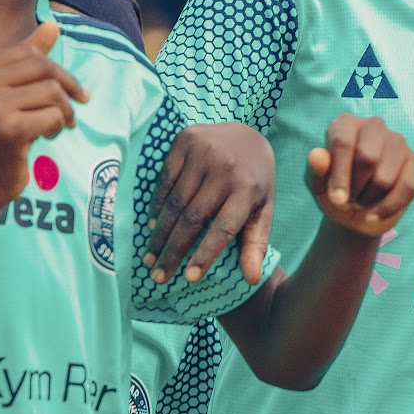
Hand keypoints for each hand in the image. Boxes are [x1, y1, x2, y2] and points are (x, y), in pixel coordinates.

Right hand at [0, 22, 87, 212]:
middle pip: (43, 68)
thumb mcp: (9, 94)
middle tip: (75, 108)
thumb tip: (52, 24)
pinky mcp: (7, 130)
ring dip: (65, 111)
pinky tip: (49, 138)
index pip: (30, 53)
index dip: (56, 71)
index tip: (70, 91)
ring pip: (52, 92)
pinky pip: (53, 115)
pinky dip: (59, 126)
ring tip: (60, 125)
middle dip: (67, 87)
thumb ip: (28, 58)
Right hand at [143, 123, 275, 284]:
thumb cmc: (255, 181)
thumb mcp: (262, 209)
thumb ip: (256, 243)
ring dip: (160, 234)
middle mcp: (225, 169)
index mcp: (248, 189)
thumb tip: (251, 279)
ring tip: (150, 258)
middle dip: (173, 251)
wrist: (247, 134)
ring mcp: (203, 153)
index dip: (205, 254)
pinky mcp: (184, 141)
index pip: (223, 228)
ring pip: (175, 202)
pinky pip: (165, 181)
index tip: (189, 278)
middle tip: (159, 275)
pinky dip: (158, 206)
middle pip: (192, 219)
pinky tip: (153, 226)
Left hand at [304, 114, 413, 236]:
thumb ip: (316, 171)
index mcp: (345, 124)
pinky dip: (389, 207)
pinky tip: (375, 214)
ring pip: (385, 177)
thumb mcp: (318, 187)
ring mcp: (398, 141)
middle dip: (356, 187)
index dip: (340, 174)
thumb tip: (316, 156)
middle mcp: (373, 125)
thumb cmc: (335, 192)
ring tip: (362, 200)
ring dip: (370, 198)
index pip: (344, 142)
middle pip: (367, 157)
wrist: (355, 214)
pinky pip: (408, 187)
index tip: (336, 199)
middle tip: (350, 198)